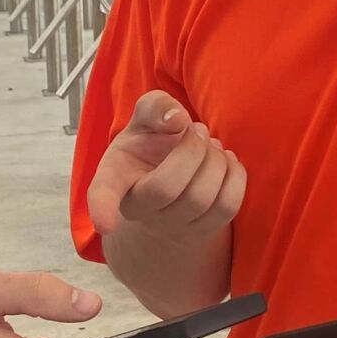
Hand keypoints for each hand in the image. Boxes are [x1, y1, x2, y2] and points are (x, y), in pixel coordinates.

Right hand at [88, 91, 245, 245]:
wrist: (171, 173)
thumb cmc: (151, 144)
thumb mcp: (144, 118)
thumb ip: (155, 107)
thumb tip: (177, 119)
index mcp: (116, 177)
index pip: (104, 193)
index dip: (101, 208)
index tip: (104, 224)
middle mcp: (139, 208)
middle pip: (167, 187)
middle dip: (192, 149)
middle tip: (195, 131)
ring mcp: (170, 226)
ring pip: (201, 199)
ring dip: (216, 160)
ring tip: (209, 146)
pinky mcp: (202, 230)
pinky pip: (227, 207)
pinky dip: (235, 176)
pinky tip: (224, 163)